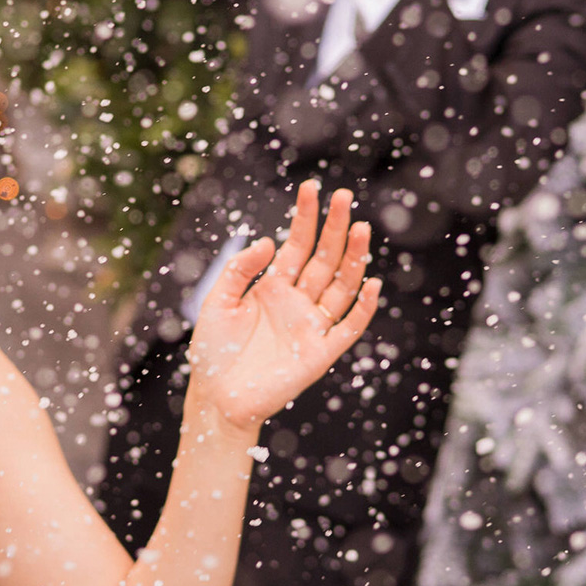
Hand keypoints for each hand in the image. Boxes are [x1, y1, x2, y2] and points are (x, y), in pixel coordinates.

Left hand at [186, 182, 379, 433]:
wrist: (216, 397)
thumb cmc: (214, 351)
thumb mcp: (217, 301)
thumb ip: (240, 270)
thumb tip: (268, 240)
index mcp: (273, 286)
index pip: (297, 245)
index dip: (306, 217)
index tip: (311, 188)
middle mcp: (297, 302)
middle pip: (324, 259)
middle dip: (334, 228)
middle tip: (343, 197)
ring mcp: (311, 326)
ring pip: (341, 286)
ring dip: (353, 259)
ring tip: (360, 229)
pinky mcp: (321, 353)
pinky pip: (348, 327)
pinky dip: (362, 308)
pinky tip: (371, 283)